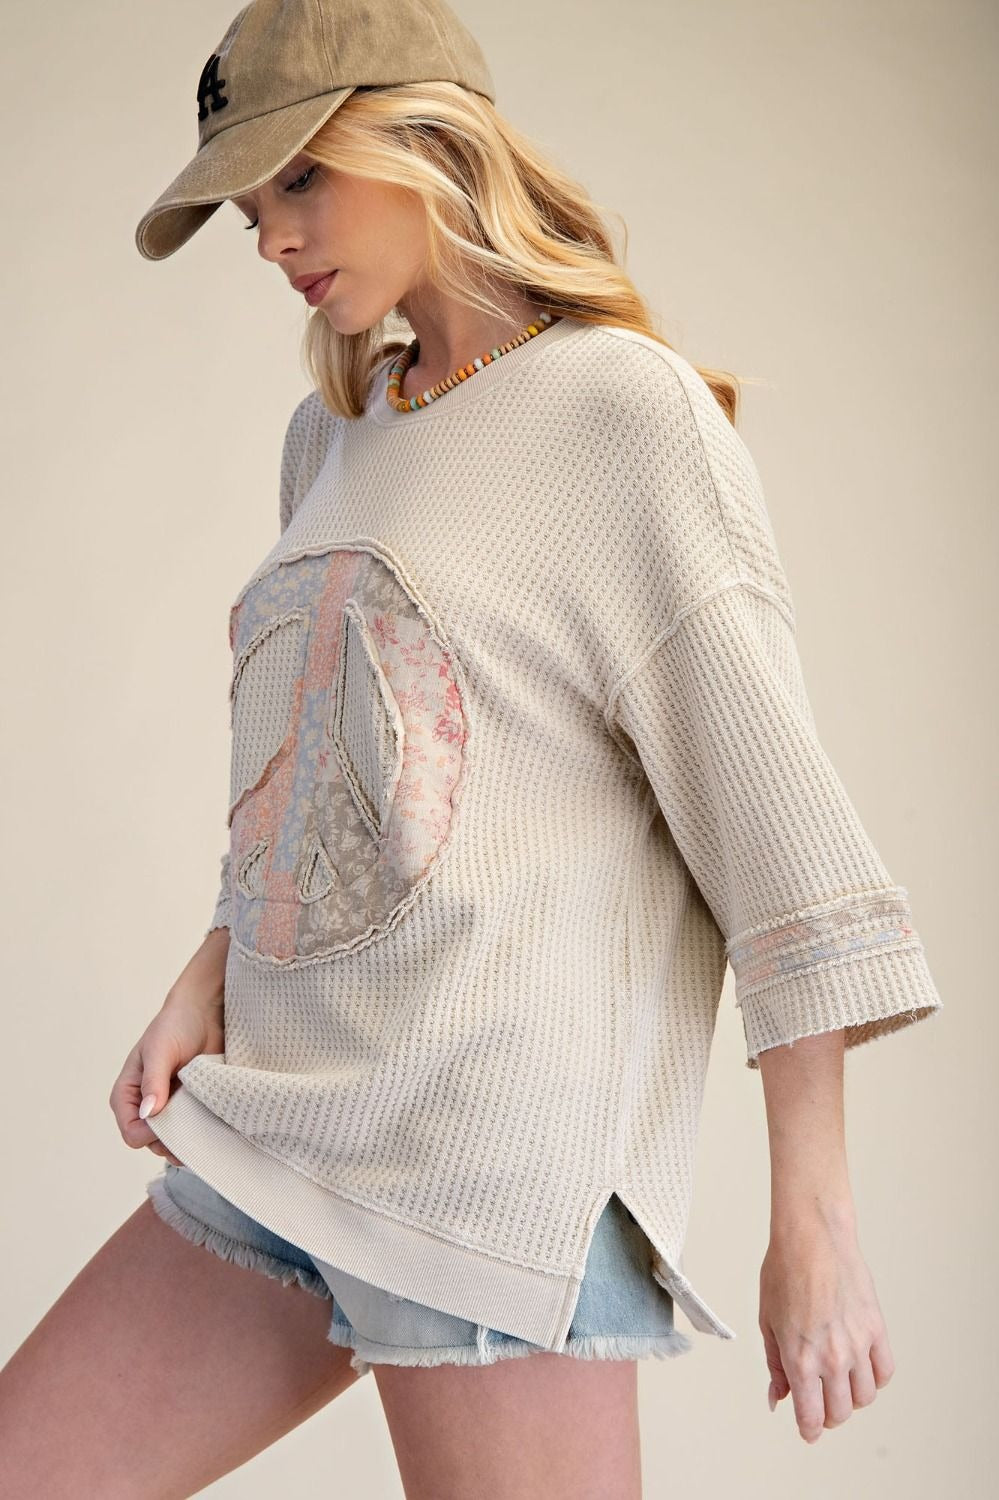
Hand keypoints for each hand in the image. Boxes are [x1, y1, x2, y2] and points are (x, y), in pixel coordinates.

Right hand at [109, 990, 224, 1169]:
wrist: (204, 1012)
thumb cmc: (175, 1025)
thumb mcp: (160, 1051)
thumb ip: (153, 1082)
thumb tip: (148, 1113)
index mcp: (127, 1095)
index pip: (132, 1134)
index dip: (152, 1134)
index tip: (175, 1121)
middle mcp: (144, 1107)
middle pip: (153, 1144)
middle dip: (174, 1141)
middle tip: (197, 1127)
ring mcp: (169, 1109)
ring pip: (174, 1142)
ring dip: (191, 1139)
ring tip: (208, 1124)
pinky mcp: (189, 1107)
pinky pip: (194, 1131)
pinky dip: (203, 1132)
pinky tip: (216, 1124)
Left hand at [759, 1208, 895, 1442]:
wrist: (812, 1238)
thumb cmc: (784, 1272)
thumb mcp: (767, 1322)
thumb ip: (775, 1366)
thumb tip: (778, 1398)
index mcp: (800, 1358)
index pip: (812, 1416)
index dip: (809, 1429)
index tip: (808, 1430)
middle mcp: (832, 1357)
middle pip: (840, 1412)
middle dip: (828, 1415)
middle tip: (820, 1403)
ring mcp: (858, 1344)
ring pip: (865, 1396)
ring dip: (851, 1398)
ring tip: (839, 1383)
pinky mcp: (876, 1328)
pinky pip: (885, 1371)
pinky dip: (875, 1378)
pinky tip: (862, 1368)